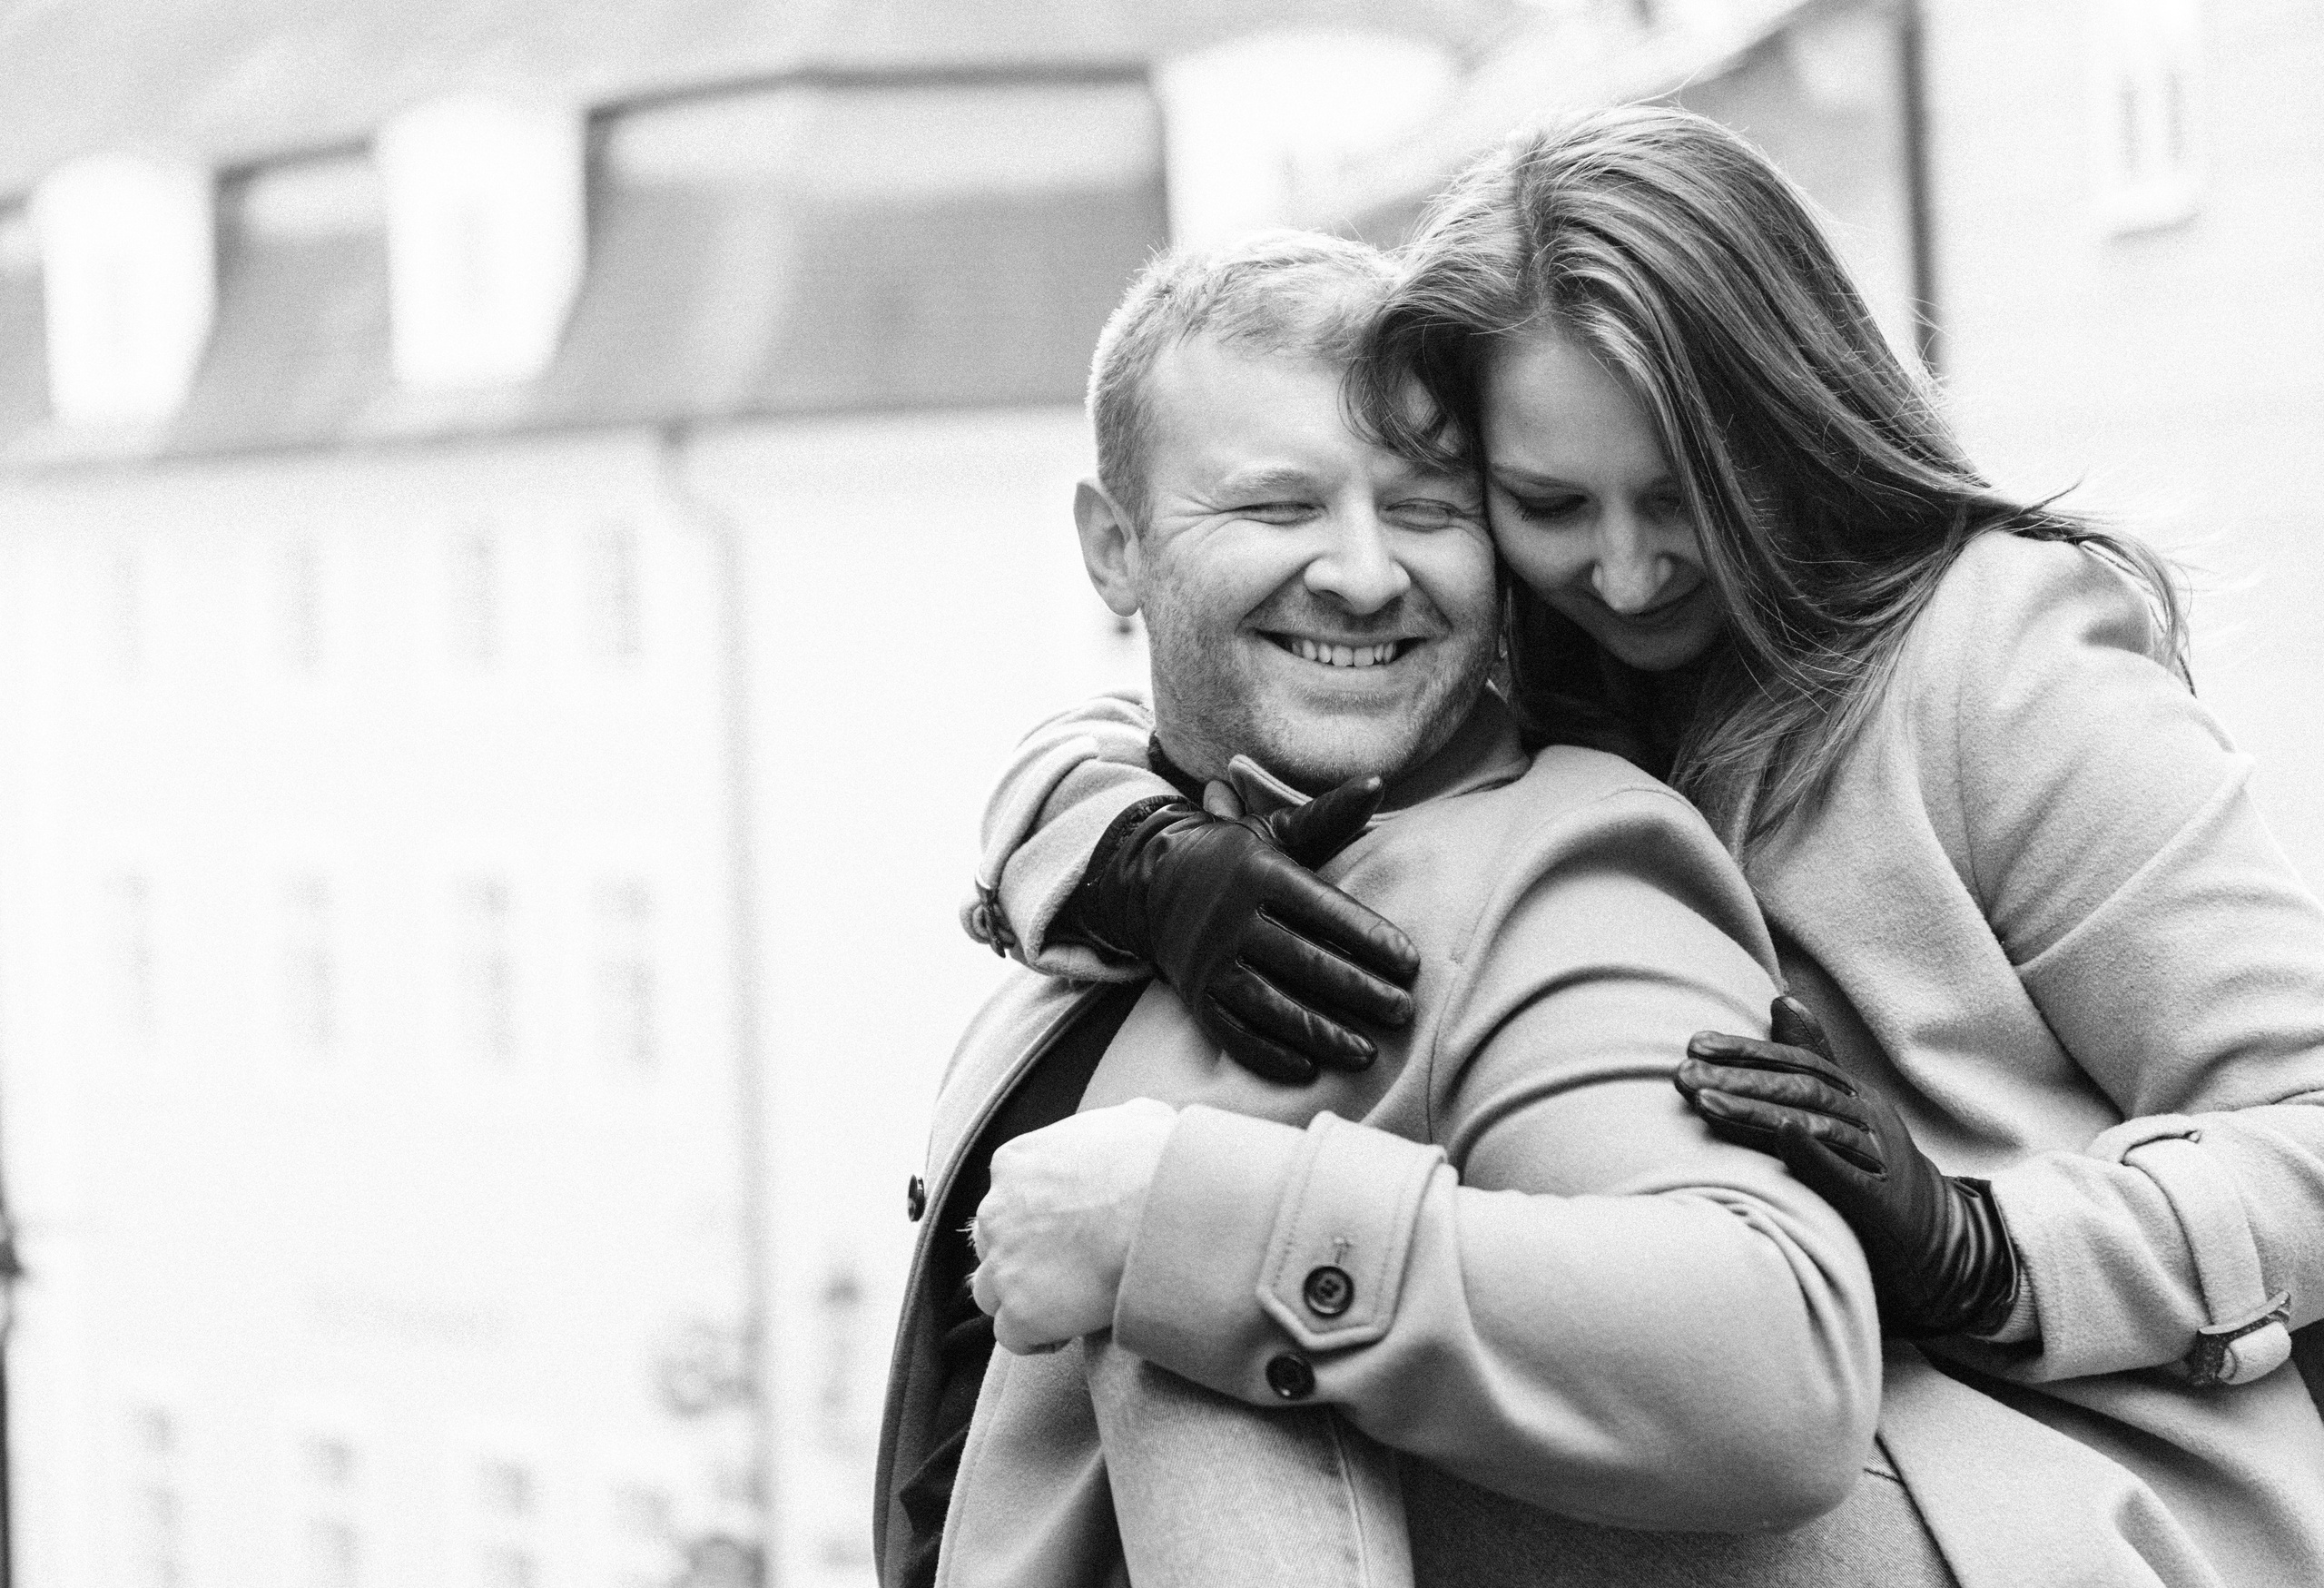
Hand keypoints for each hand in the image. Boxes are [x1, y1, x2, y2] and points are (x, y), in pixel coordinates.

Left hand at [970, 1098, 1177, 1353]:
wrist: (1169, 1214)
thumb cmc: (1159, 1163)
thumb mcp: (1136, 1117)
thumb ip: (1112, 1124)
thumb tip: (1133, 1125)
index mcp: (1014, 1163)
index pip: (1006, 1197)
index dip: (1037, 1219)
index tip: (1071, 1231)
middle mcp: (997, 1211)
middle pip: (993, 1244)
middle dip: (1024, 1257)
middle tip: (1069, 1267)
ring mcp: (1005, 1264)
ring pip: (991, 1292)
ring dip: (1022, 1299)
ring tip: (1066, 1304)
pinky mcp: (1021, 1311)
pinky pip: (1011, 1335)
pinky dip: (1035, 1338)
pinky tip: (1067, 1332)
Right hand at [1071, 776, 1420, 1083]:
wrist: (1152, 884)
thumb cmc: (1236, 858)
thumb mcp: (1275, 831)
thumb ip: (1329, 816)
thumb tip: (1379, 783)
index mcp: (1260, 874)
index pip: (1321, 908)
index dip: (1367, 937)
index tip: (1410, 964)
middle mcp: (1232, 919)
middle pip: (1301, 961)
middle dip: (1356, 990)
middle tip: (1402, 1013)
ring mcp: (1210, 962)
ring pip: (1269, 1004)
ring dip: (1319, 1032)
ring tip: (1366, 1053)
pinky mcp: (1196, 997)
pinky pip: (1232, 1032)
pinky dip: (1268, 1054)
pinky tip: (1308, 1069)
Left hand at [1675, 995, 2019, 1338]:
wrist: (1942, 1241)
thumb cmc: (1875, 1171)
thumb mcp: (1846, 1110)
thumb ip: (1814, 1059)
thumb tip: (1781, 999)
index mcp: (1854, 1095)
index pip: (1795, 1064)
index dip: (1744, 1052)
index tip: (1693, 1044)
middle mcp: (1867, 1117)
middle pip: (1799, 1089)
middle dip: (1737, 1079)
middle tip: (1682, 1075)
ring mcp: (1878, 1157)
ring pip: (1816, 1123)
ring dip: (1757, 1111)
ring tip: (1705, 1103)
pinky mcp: (1884, 1203)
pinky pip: (1849, 1174)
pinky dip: (1817, 1152)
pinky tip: (1784, 1134)